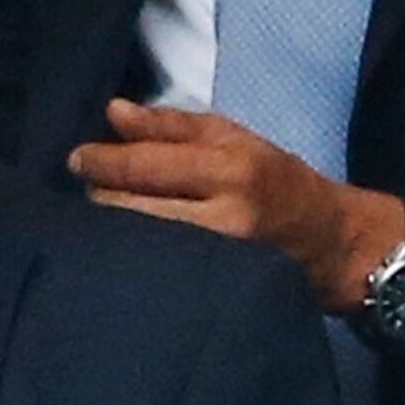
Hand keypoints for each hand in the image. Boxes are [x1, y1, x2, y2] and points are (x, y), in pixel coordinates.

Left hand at [70, 101, 404, 312]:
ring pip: (134, 241)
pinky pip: (151, 269)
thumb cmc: (277, 181)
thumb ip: (172, 125)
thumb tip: (112, 113)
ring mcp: (214, 261)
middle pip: (129, 207)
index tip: (76, 158)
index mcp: (229, 168)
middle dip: (99, 193)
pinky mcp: (209, 291)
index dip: (100, 160)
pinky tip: (126, 244)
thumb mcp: (234, 138)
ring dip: (109, 225)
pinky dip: (131, 251)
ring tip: (107, 212)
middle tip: (90, 185)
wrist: (329, 243)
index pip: (143, 164)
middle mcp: (222, 218)